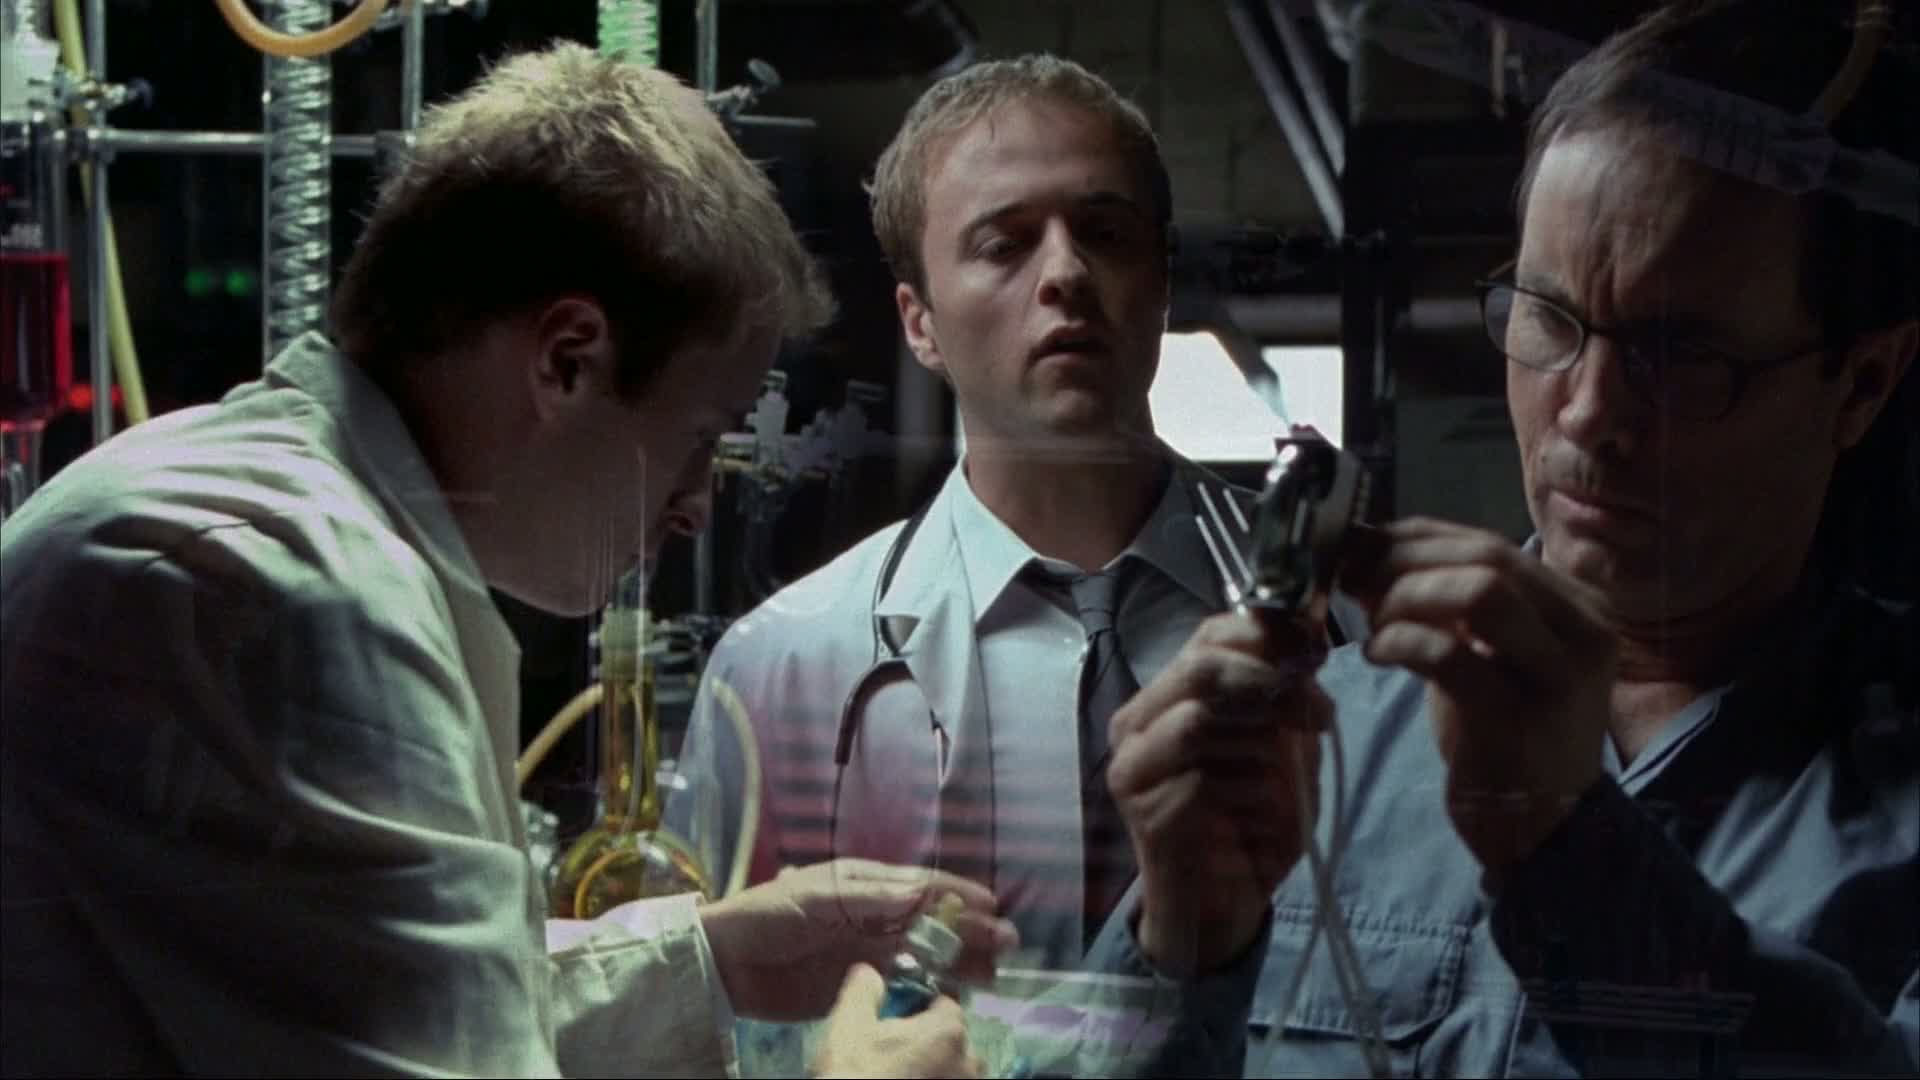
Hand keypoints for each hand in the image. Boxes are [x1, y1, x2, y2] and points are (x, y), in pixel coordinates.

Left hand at [698, 858, 1017, 1021]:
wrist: (726, 961)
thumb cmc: (770, 914)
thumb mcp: (819, 897)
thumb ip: (871, 897)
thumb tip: (923, 891)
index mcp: (866, 882)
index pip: (923, 885)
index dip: (960, 893)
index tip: (993, 905)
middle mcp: (874, 913)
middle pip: (933, 921)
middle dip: (971, 930)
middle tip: (1008, 945)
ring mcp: (869, 949)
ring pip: (926, 953)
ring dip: (960, 961)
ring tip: (994, 973)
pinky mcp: (859, 982)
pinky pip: (904, 983)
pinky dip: (931, 987)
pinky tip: (955, 995)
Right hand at [811, 963, 981, 1078]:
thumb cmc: (853, 1077)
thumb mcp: (847, 1029)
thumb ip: (863, 991)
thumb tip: (870, 972)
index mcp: (948, 1033)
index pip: (945, 1006)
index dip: (920, 1010)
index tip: (897, 1022)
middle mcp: (970, 1065)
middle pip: (955, 1043)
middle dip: (932, 1047)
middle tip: (896, 1059)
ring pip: (956, 1075)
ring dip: (937, 1074)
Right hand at [1106, 611, 1330, 976]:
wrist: (1221, 907)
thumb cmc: (1252, 822)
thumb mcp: (1282, 749)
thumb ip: (1289, 699)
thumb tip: (1310, 645)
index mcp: (1167, 697)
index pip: (1208, 636)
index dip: (1267, 635)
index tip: (1319, 654)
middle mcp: (1135, 724)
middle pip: (1200, 669)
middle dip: (1270, 684)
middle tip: (1318, 714)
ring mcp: (1132, 768)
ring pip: (1203, 721)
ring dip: (1263, 751)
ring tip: (1287, 785)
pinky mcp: (1142, 813)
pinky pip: (1204, 781)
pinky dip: (1250, 797)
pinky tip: (1262, 820)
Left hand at [1348, 517, 1612, 876]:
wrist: (1543, 829)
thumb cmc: (1505, 736)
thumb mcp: (1486, 654)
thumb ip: (1450, 604)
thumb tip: (1373, 552)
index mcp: (1577, 605)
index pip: (1489, 542)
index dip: (1415, 538)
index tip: (1361, 550)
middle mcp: (1582, 629)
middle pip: (1486, 557)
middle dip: (1404, 562)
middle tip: (1352, 582)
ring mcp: (1558, 672)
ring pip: (1479, 592)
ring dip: (1407, 597)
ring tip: (1373, 625)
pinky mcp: (1521, 715)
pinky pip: (1450, 653)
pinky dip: (1401, 642)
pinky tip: (1377, 655)